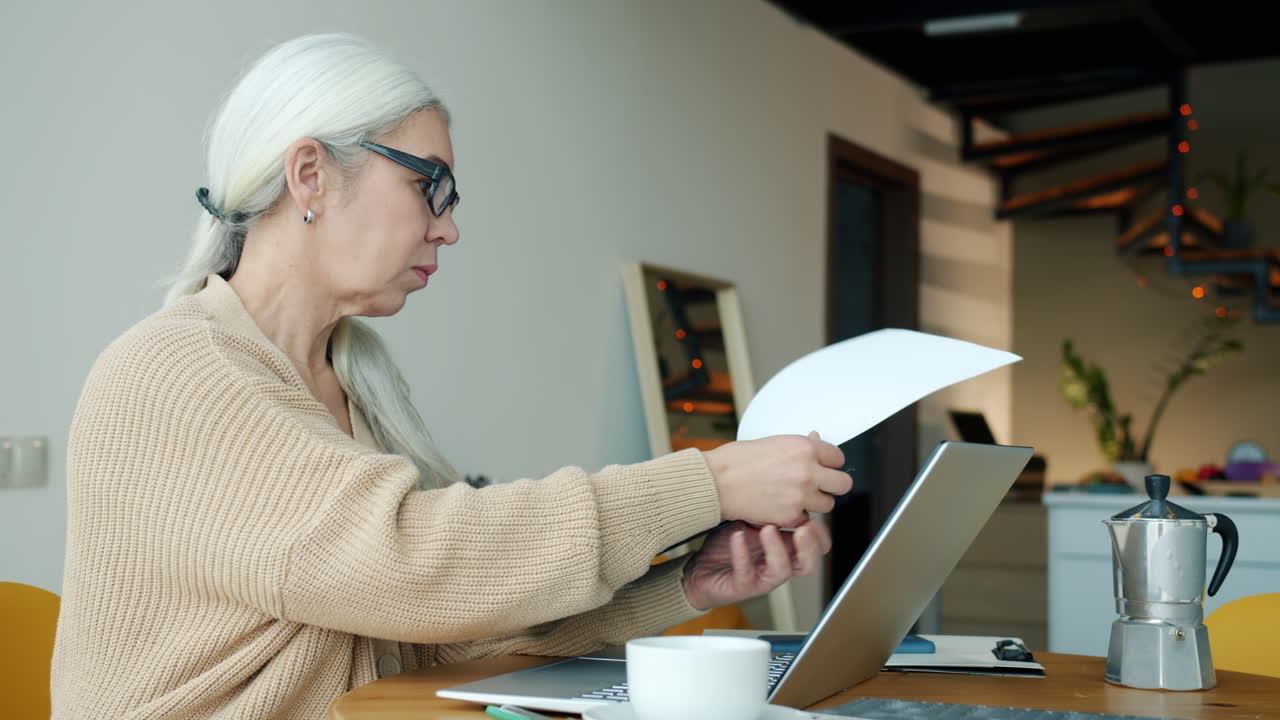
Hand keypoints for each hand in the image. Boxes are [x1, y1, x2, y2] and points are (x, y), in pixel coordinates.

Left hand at [681, 519, 831, 610]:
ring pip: (782, 571)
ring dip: (777, 549)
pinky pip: (746, 572)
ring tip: (768, 528)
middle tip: (805, 527)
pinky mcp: (741, 585)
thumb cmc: (728, 544)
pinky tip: (737, 535)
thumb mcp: (752, 519)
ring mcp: (761, 577)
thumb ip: (769, 509)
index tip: (815, 513)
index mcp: (785, 548)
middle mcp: (778, 564)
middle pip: (809, 563)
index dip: (821, 534)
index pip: (817, 546)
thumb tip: (782, 482)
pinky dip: (742, 553)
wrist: (701, 567)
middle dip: (810, 546)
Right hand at [703, 431, 850, 526]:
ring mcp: (801, 495)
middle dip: (831, 486)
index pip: (838, 458)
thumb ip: (800, 446)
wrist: (717, 482)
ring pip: (827, 505)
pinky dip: (795, 516)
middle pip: (843, 484)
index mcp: (805, 447)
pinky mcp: (791, 516)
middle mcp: (808, 470)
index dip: (829, 464)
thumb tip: (817, 440)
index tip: (823, 467)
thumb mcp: (774, 442)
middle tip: (818, 486)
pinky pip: (805, 519)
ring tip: (793, 497)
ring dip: (814, 503)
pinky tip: (779, 506)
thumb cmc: (737, 460)